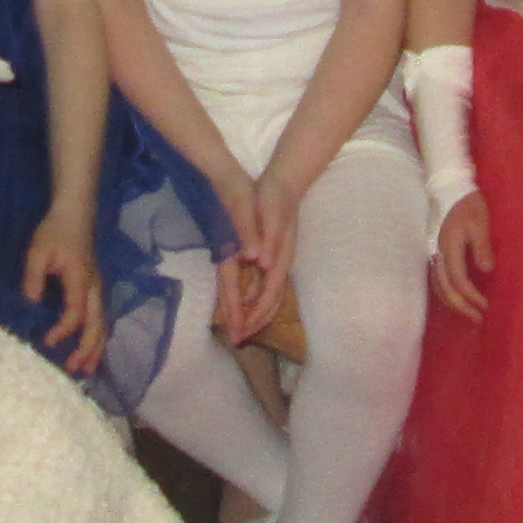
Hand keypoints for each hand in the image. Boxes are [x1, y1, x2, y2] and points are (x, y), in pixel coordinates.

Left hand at [23, 215, 109, 379]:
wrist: (75, 213)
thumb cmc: (55, 231)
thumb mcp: (37, 251)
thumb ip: (33, 277)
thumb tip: (30, 303)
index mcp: (80, 279)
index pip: (76, 313)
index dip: (63, 330)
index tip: (47, 342)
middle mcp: (94, 288)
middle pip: (97, 325)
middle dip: (87, 350)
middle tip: (73, 370)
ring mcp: (98, 289)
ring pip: (103, 325)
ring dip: (96, 349)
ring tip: (87, 370)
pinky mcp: (97, 289)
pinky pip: (102, 318)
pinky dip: (98, 338)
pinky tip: (91, 351)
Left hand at [217, 173, 303, 348]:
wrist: (284, 183)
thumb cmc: (274, 198)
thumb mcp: (269, 214)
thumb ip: (268, 239)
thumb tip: (263, 265)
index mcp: (277, 257)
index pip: (267, 294)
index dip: (255, 314)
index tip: (241, 331)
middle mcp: (279, 264)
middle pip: (270, 301)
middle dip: (255, 322)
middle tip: (238, 339)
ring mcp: (277, 261)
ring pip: (269, 296)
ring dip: (256, 314)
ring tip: (242, 329)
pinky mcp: (272, 257)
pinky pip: (265, 286)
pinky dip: (256, 300)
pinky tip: (245, 303)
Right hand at [431, 192, 493, 320]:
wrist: (450, 189)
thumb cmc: (468, 204)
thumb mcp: (480, 223)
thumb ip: (482, 247)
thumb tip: (486, 270)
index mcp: (449, 247)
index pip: (458, 280)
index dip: (471, 296)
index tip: (485, 306)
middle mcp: (438, 253)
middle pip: (445, 288)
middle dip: (461, 306)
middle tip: (477, 318)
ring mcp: (434, 252)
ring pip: (438, 285)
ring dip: (452, 302)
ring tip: (466, 312)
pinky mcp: (435, 251)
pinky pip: (437, 278)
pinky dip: (445, 292)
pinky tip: (454, 296)